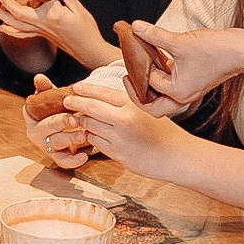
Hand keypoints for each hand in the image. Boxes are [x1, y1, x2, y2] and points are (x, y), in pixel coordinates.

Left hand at [0, 0, 99, 59]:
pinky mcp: (42, 36)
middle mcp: (42, 25)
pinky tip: (2, 26)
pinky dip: (10, 30)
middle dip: (2, 3)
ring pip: (16, 26)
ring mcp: (41, 33)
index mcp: (50, 16)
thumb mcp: (78, 8)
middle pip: (16, 16)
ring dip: (1, 16)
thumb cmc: (87, 30)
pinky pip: (22, 34)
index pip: (27, 4)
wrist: (90, 51)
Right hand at [22, 76, 93, 170]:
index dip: (47, 106)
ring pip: (57, 143)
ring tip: (85, 134)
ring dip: (71, 139)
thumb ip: (46, 88)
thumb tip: (39, 77)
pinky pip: (63, 161)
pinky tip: (85, 155)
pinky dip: (73, 161)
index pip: (35, 112)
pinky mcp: (57, 156)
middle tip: (77, 119)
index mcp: (31, 116)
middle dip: (62, 122)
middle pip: (47, 127)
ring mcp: (46, 145)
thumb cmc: (58, 109)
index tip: (65, 103)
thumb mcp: (52, 97)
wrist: (67, 124)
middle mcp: (36, 132)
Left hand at [64, 89, 186, 176]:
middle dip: (75, 103)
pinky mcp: (117, 154)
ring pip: (89, 126)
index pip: (102, 92)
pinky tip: (91, 135)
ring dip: (82, 122)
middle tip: (66, 101)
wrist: (177, 156)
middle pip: (90, 108)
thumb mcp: (147, 110)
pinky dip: (90, 137)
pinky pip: (95, 142)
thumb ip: (126, 103)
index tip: (75, 88)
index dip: (85, 89)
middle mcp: (124, 119)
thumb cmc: (164, 132)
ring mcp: (119, 138)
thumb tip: (102, 94)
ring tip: (78, 118)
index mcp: (132, 104)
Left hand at [129, 21, 243, 104]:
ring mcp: (189, 90)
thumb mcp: (180, 41)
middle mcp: (183, 96)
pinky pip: (172, 86)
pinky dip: (163, 76)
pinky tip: (159, 58)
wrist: (242, 50)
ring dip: (151, 84)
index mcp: (178, 93)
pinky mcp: (194, 82)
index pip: (148, 86)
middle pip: (153, 106)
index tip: (130, 53)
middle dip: (138, 94)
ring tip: (142, 66)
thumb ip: (154, 35)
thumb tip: (135, 27)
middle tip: (128, 78)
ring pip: (162, 97)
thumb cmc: (216, 50)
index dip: (138, 70)